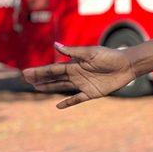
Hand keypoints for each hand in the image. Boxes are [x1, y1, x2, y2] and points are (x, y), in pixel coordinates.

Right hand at [21, 42, 137, 108]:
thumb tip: (55, 46)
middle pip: (54, 78)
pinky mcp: (92, 93)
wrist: (126, 65)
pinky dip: (68, 102)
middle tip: (26, 80)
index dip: (39, 71)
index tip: (26, 73)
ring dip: (49, 87)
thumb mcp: (90, 53)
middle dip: (40, 78)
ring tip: (36, 88)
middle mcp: (76, 74)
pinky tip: (58, 106)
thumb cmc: (109, 56)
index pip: (52, 69)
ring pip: (62, 87)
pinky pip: (77, 99)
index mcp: (74, 64)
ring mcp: (83, 84)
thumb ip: (73, 52)